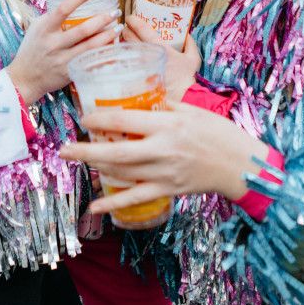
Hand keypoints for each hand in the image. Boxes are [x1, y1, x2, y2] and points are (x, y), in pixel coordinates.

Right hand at [7, 0, 119, 105]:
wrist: (24, 78)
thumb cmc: (31, 49)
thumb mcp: (36, 28)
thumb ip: (52, 16)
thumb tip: (72, 1)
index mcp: (45, 29)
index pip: (63, 8)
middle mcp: (53, 44)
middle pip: (83, 29)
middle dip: (103, 19)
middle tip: (116, 11)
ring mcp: (62, 59)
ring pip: (90, 46)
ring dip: (107, 36)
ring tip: (118, 27)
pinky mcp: (69, 72)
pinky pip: (89, 61)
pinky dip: (103, 54)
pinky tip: (113, 47)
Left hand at [60, 103, 273, 210]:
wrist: (240, 164)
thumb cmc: (217, 131)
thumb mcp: (190, 110)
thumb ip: (163, 105)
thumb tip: (137, 98)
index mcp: (168, 124)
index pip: (126, 121)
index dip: (100, 119)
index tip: (84, 116)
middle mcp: (163, 150)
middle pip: (117, 153)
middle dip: (86, 151)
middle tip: (63, 148)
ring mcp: (164, 173)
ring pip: (122, 174)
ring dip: (96, 169)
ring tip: (76, 162)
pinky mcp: (167, 190)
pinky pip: (135, 199)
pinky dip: (113, 204)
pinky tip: (94, 206)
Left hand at [120, 18, 200, 102]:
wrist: (180, 99)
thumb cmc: (186, 80)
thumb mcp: (193, 60)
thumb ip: (191, 44)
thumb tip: (187, 34)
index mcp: (160, 47)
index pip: (142, 28)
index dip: (134, 20)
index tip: (131, 18)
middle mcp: (147, 55)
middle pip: (129, 36)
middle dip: (125, 30)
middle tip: (126, 28)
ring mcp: (138, 67)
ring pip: (123, 49)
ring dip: (122, 44)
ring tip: (123, 43)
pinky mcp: (134, 77)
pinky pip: (122, 65)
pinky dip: (120, 59)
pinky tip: (120, 58)